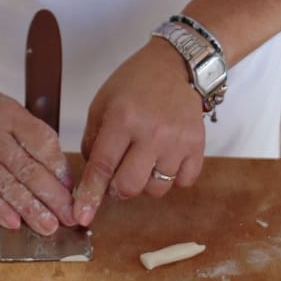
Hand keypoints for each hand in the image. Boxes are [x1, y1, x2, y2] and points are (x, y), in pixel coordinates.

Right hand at [0, 81, 75, 234]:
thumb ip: (36, 139)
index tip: (72, 191)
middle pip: (26, 168)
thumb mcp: (14, 112)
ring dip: (29, 209)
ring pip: (5, 184)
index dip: (59, 169)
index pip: (41, 143)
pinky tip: (14, 223)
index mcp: (11, 114)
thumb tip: (61, 178)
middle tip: (68, 216)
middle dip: (51, 196)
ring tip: (47, 226)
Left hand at [73, 39, 205, 226]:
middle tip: (118, 174)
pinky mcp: (197, 146)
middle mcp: (151, 132)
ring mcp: (177, 141)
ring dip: (145, 182)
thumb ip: (94, 141)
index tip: (82, 215)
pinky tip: (165, 158)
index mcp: (122, 119)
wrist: (176, 65)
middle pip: (129, 186)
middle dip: (118, 188)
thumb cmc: (135, 82)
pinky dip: (172, 178)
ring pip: (156, 189)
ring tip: (144, 160)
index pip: (101, 167)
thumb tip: (91, 179)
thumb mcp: (102, 103)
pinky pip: (182, 183)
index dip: (90, 195)